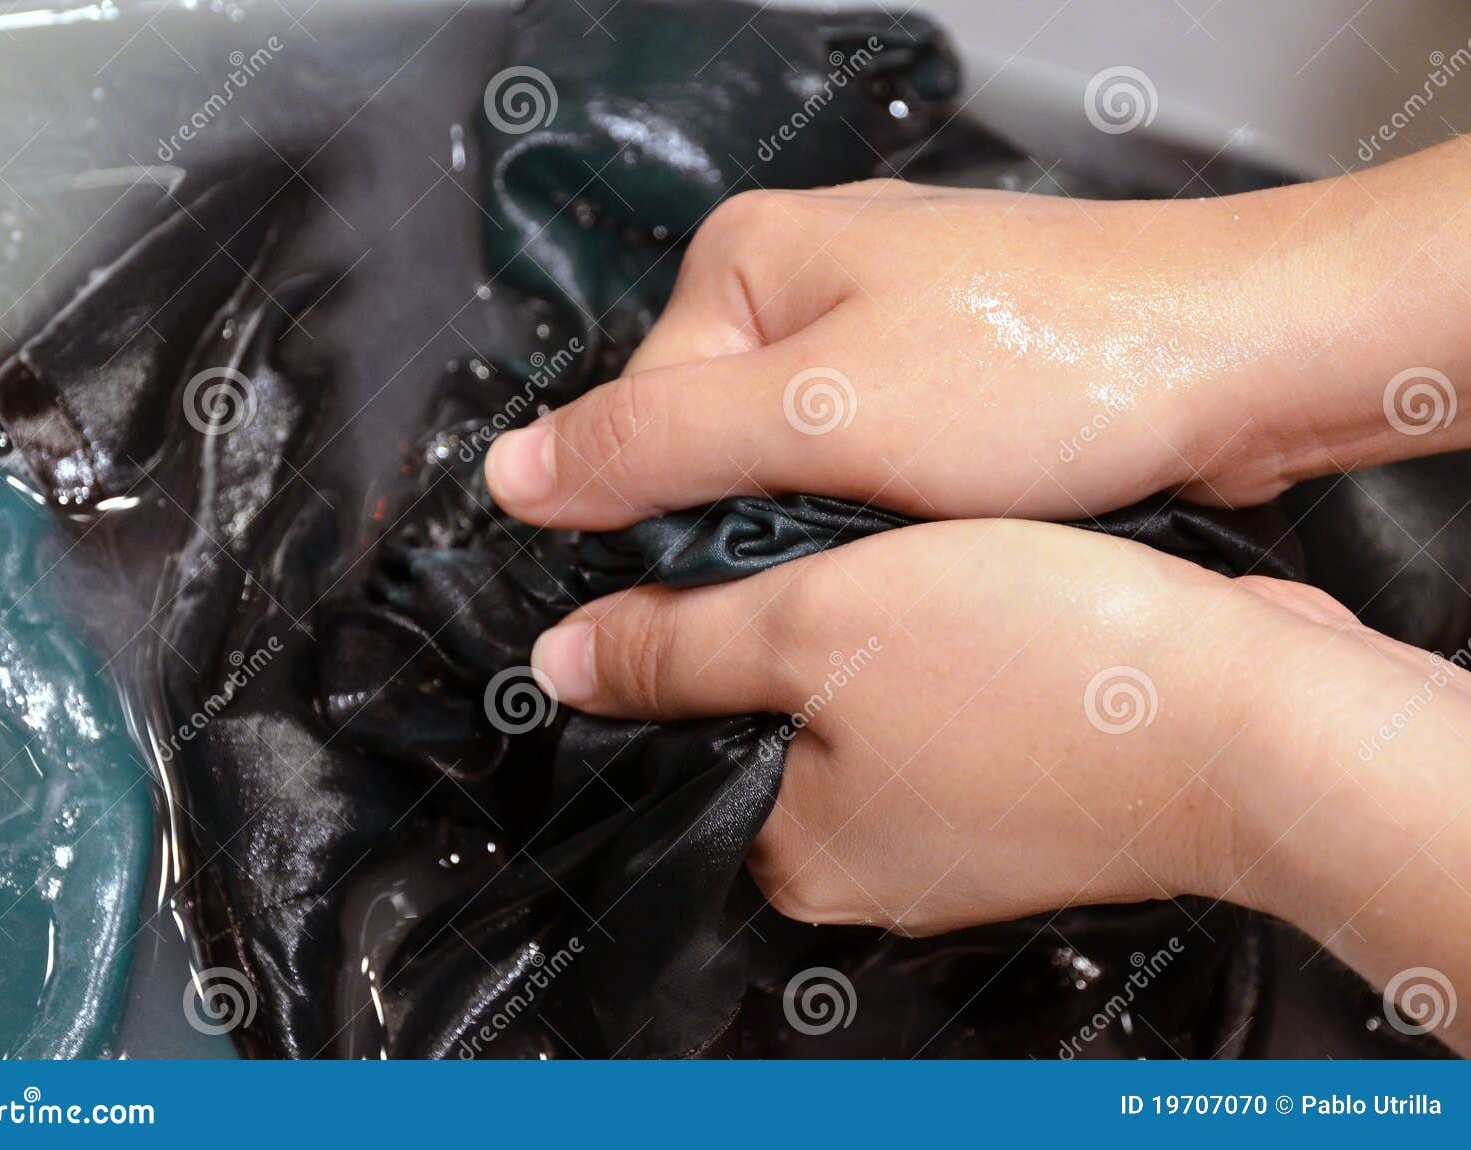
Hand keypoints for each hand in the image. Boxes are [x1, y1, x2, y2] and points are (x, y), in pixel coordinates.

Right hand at [487, 143, 1470, 531]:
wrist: (1242, 360)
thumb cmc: (1054, 361)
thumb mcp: (819, 416)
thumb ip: (652, 448)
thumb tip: (511, 475)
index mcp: (746, 261)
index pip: (637, 424)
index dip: (677, 518)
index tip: (747, 565)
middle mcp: (804, 286)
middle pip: (716, 454)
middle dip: (774, 521)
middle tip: (857, 543)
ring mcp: (877, 335)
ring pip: (795, 476)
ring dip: (842, 526)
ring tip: (918, 524)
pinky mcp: (937, 386)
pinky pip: (865, 475)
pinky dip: (893, 517)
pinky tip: (944, 520)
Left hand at [531, 518, 1284, 931]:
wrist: (1256, 710)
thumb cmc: (1046, 673)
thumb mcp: (817, 624)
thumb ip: (675, 645)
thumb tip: (562, 662)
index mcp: (793, 848)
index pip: (679, 735)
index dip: (678, 632)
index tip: (715, 555)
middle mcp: (867, 862)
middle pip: (773, 715)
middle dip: (788, 620)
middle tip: (834, 543)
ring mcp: (956, 832)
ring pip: (868, 699)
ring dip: (876, 620)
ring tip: (915, 557)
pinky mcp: (1029, 790)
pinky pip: (951, 703)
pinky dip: (952, 641)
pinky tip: (983, 589)